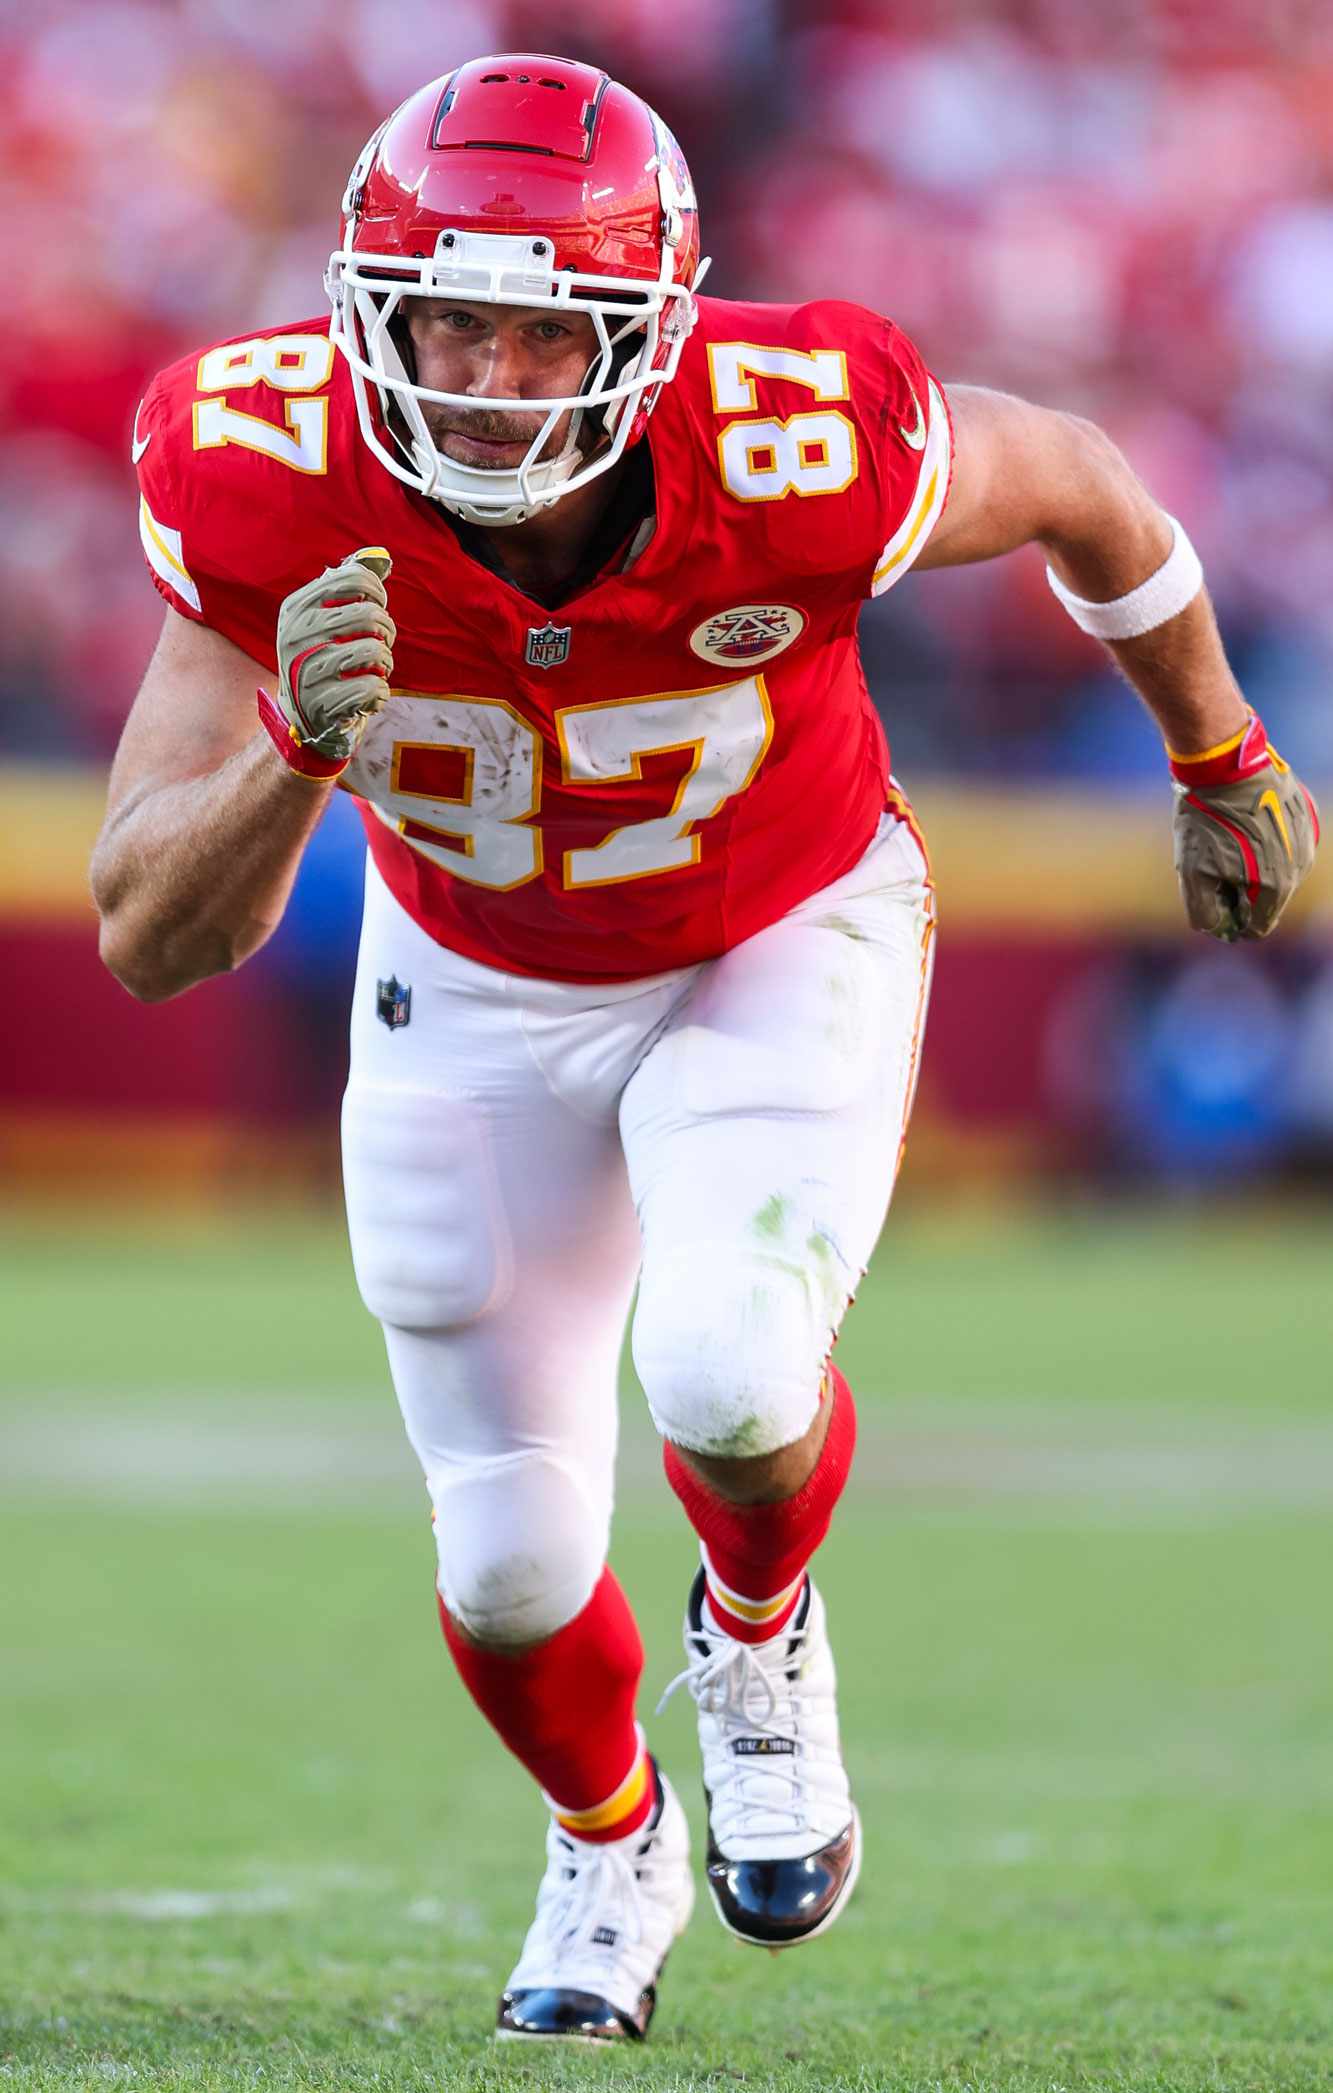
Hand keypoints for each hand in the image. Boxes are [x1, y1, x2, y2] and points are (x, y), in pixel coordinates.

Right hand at [273, 547, 395, 761]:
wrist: (301, 719)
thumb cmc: (321, 660)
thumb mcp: (326, 619)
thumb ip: (351, 586)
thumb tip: (383, 558)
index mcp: (296, 609)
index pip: (352, 578)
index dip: (377, 591)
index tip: (377, 606)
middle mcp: (295, 636)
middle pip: (369, 614)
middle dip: (387, 630)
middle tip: (383, 642)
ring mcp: (306, 672)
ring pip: (376, 651)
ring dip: (386, 663)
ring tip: (377, 670)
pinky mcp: (322, 704)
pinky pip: (374, 688)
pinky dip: (381, 693)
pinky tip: (369, 695)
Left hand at [1171, 714, 1319, 940]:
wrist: (1224, 763)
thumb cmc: (1205, 819)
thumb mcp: (1191, 872)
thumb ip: (1204, 912)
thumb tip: (1216, 928)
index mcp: (1276, 886)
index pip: (1256, 927)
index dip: (1231, 922)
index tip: (1212, 900)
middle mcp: (1300, 867)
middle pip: (1268, 901)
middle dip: (1241, 894)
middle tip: (1213, 869)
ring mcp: (1307, 841)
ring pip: (1278, 873)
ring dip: (1254, 869)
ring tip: (1227, 843)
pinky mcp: (1306, 818)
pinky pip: (1286, 845)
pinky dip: (1265, 844)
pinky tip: (1243, 826)